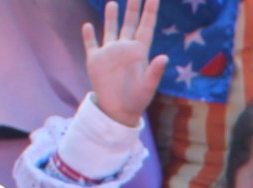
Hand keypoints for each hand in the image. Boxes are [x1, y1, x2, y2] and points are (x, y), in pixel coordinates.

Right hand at [82, 0, 168, 129]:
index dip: (150, 11)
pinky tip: (87, 26)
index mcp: (140, 52)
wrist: (118, 112)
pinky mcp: (95, 61)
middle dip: (132, 8)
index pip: (146, 26)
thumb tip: (165, 57)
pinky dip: (89, 36)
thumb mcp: (147, 88)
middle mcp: (125, 49)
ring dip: (111, 17)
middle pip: (130, 23)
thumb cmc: (137, 101)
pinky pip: (91, 45)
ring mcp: (110, 53)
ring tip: (113, 4)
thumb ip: (155, 72)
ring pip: (110, 29)